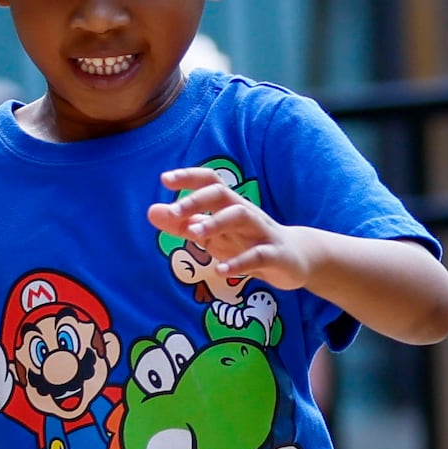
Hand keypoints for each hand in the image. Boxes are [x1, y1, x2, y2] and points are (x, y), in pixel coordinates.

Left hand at [149, 171, 316, 291]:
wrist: (296, 259)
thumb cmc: (247, 242)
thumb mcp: (212, 234)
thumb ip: (182, 224)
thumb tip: (151, 211)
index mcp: (229, 205)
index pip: (209, 181)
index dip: (189, 177)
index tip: (165, 179)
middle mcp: (245, 212)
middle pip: (222, 194)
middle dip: (197, 200)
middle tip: (174, 211)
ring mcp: (261, 232)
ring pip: (241, 217)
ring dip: (216, 223)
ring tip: (194, 235)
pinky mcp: (275, 255)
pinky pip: (258, 255)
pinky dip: (238, 263)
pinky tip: (220, 271)